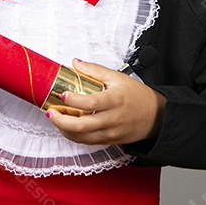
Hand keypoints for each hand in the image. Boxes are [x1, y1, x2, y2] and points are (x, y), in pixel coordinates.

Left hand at [47, 59, 165, 145]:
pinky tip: (66, 126)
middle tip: (50, 111)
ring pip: (81, 137)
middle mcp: (112, 119)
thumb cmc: (137, 96)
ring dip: (63, 129)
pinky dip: (73, 135)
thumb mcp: (118, 77)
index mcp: (115, 100)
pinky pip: (86, 141)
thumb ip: (95, 71)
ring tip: (55, 117)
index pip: (92, 103)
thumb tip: (76, 63)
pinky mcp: (108, 141)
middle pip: (81, 126)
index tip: (63, 94)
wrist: (155, 116)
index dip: (75, 100)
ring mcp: (110, 133)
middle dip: (61, 120)